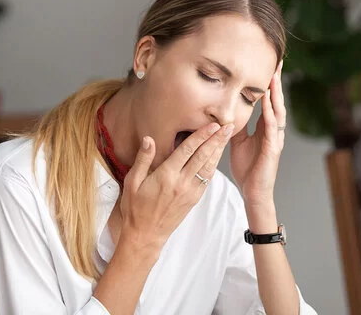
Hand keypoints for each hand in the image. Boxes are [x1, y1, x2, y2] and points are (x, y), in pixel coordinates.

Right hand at [119, 122, 233, 256]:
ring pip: (208, 167)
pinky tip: (217, 156)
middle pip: (203, 156)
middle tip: (228, 125)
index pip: (188, 150)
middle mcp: (181, 183)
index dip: (201, 136)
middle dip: (216, 140)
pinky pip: (207, 179)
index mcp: (166, 176)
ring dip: (219, 151)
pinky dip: (214, 165)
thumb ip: (143, 159)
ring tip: (227, 137)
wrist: (145, 235)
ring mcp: (190, 192)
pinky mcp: (194, 199)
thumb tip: (149, 139)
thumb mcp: (132, 182)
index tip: (212, 125)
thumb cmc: (135, 208)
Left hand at [230, 61, 285, 205]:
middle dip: (276, 81)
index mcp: (264, 127)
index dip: (268, 83)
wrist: (253, 192)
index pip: (268, 100)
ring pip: (278, 111)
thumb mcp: (237, 141)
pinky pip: (272, 129)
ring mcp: (275, 139)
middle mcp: (273, 130)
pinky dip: (271, 115)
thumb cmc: (247, 168)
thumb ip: (235, 125)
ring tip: (274, 76)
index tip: (268, 64)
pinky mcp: (272, 149)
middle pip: (276, 100)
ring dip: (276, 94)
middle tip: (277, 61)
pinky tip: (269, 104)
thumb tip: (225, 110)